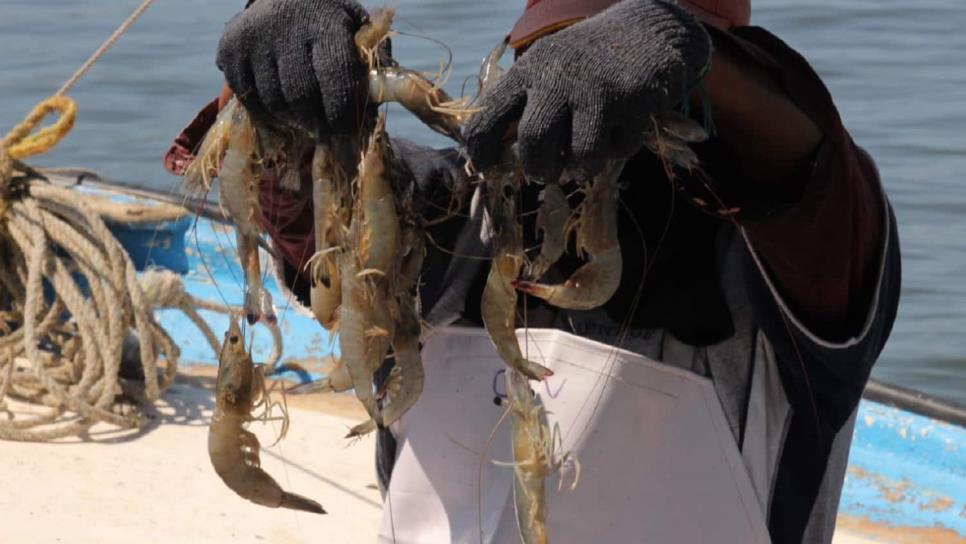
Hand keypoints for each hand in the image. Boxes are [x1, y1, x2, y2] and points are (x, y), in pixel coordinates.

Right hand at [216, 0, 369, 137]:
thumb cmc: (330, 20)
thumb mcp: (358, 28)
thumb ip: (374, 61)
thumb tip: (382, 100)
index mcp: (325, 22)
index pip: (336, 77)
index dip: (341, 113)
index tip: (345, 133)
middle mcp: (286, 26)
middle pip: (301, 95)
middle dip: (316, 123)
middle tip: (323, 134)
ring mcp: (254, 37)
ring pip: (273, 101)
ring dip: (291, 120)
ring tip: (303, 122)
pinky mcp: (230, 48)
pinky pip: (247, 97)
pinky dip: (264, 113)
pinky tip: (280, 111)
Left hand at [463, 0, 711, 181]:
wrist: (646, 29)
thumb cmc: (587, 62)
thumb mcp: (547, 69)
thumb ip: (524, 104)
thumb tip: (501, 157)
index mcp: (529, 69)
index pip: (488, 114)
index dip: (481, 150)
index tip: (487, 168)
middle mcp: (559, 77)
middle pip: (534, 140)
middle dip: (537, 168)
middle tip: (544, 175)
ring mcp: (597, 89)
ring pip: (581, 155)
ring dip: (582, 169)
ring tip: (584, 163)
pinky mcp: (632, 101)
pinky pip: (619, 149)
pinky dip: (618, 150)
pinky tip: (619, 130)